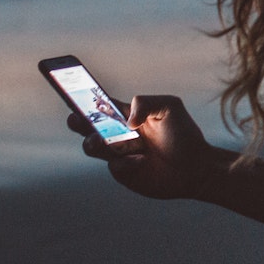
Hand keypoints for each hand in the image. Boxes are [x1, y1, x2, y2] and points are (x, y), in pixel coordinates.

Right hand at [67, 93, 215, 200]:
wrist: (196, 167)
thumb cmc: (183, 134)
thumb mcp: (170, 106)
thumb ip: (147, 102)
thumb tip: (127, 119)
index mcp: (126, 114)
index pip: (98, 104)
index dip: (82, 97)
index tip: (68, 89)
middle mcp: (118, 134)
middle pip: (87, 126)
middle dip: (77, 121)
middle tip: (76, 119)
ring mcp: (119, 154)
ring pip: (93, 147)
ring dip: (94, 143)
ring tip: (101, 140)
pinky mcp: (124, 174)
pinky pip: (114, 167)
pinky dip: (125, 162)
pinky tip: (142, 160)